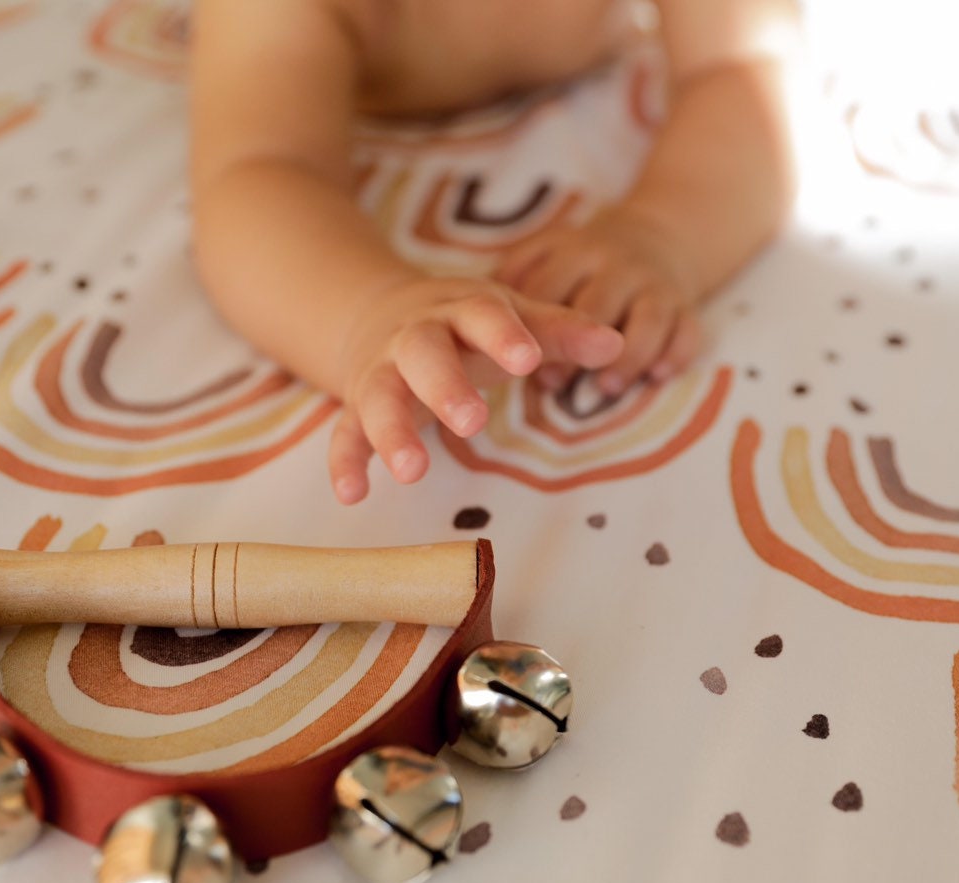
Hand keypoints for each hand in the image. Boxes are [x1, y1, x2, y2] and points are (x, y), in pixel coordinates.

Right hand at [329, 276, 623, 503]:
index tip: (528, 358)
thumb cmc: (466, 326)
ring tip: (412, 473)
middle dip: (445, 386)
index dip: (503, 335)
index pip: (483, 315)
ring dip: (392, 432)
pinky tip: (352, 494)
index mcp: (461, 312)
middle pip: (424, 354)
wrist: (381, 313)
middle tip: (471, 421)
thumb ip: (560, 332)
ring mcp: (382, 372)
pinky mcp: (357, 407)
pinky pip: (344, 433)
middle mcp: (415, 338)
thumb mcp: (511, 319)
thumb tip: (615, 344)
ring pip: (379, 396)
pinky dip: (344, 462)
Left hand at [495, 208, 702, 395]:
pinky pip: (687, 328)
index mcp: (576, 251)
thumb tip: (469, 320)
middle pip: (597, 304)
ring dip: (628, 355)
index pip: (550, 287)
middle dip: (574, 347)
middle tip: (551, 385)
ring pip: (647, 317)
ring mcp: (655, 283)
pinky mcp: (686, 303)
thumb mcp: (549, 254)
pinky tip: (657, 377)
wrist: (662, 233)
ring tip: (605, 389)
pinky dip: (676, 353)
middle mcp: (616, 263)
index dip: (532, 326)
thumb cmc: (587, 262)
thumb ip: (514, 280)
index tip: (517, 362)